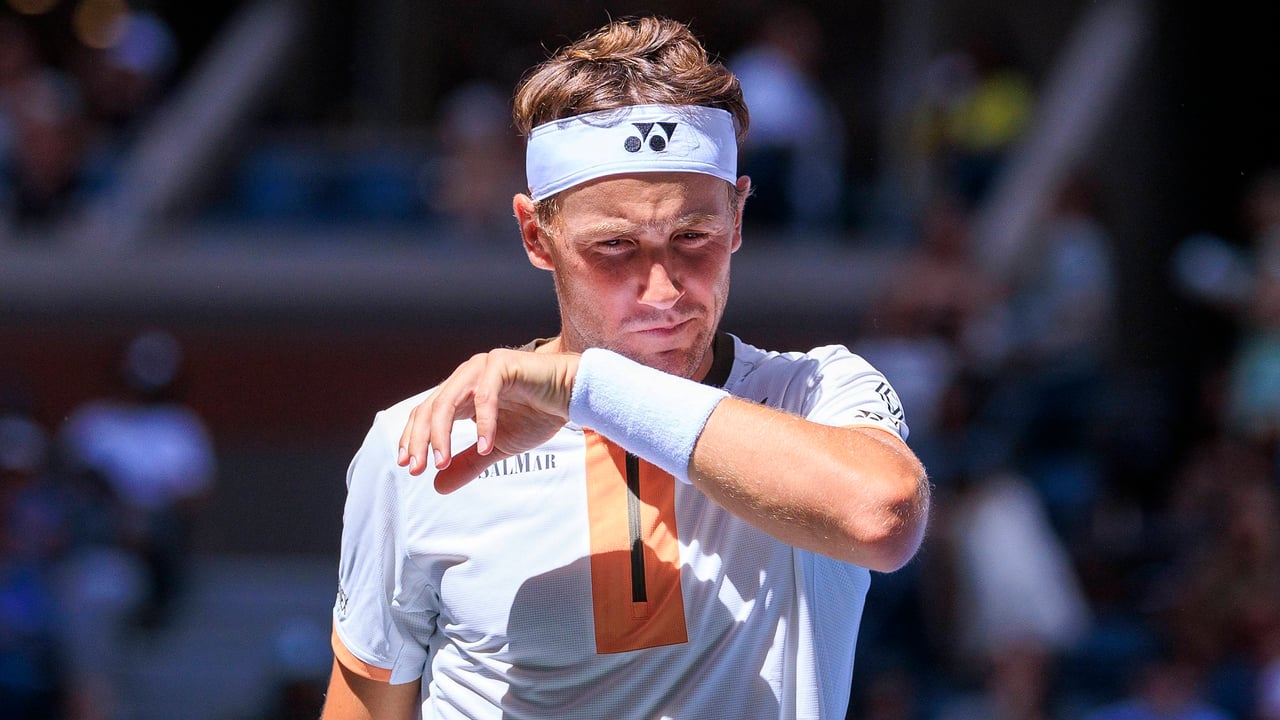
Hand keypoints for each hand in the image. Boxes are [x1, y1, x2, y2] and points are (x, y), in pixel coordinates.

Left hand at [398, 348, 578, 492]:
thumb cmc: (537, 415)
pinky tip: (486, 446)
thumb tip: (438, 486)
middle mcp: (465, 377)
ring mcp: (482, 368)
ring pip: (449, 401)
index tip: (409, 467)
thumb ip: (469, 463)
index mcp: (461, 393)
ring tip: (443, 462)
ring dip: (442, 433)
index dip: (413, 439)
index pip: (425, 414)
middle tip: (418, 468)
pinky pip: (485, 395)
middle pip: (430, 408)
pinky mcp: (502, 364)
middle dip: (421, 440)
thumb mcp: (496, 447)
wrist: (572, 397)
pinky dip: (484, 423)